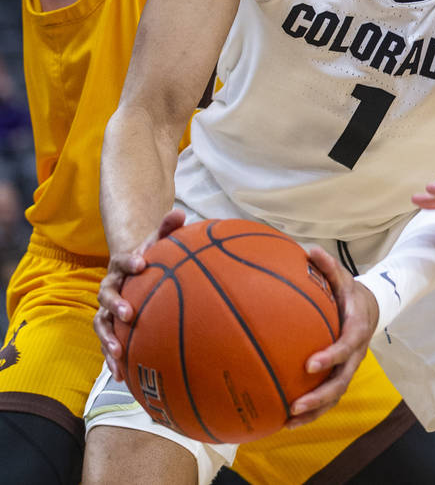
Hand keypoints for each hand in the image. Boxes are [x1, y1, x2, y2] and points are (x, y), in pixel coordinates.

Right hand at [94, 209, 186, 380]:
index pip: (121, 260)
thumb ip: (168, 228)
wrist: (137, 269)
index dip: (128, 260)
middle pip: (105, 295)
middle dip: (115, 305)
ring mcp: (108, 309)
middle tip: (128, 314)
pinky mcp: (112, 328)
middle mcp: (111, 286)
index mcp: (123, 265)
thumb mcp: (160, 240)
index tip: (141, 262)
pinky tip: (123, 376)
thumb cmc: (153, 255)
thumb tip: (179, 212)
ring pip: (101, 324)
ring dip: (108, 339)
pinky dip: (113, 359)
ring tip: (119, 352)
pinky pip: (109, 343)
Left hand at [286, 247, 378, 427]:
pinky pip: (328, 398)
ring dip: (314, 412)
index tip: (309, 365)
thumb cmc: (349, 293)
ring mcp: (349, 368)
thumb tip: (309, 250)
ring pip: (335, 396)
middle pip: (342, 381)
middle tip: (295, 405)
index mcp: (356, 329)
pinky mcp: (340, 376)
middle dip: (320, 396)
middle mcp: (355, 354)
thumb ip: (328, 267)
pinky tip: (285, 420)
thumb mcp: (342, 277)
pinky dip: (311, 412)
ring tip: (287, 422)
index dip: (331, 357)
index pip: (347, 346)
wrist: (371, 308)